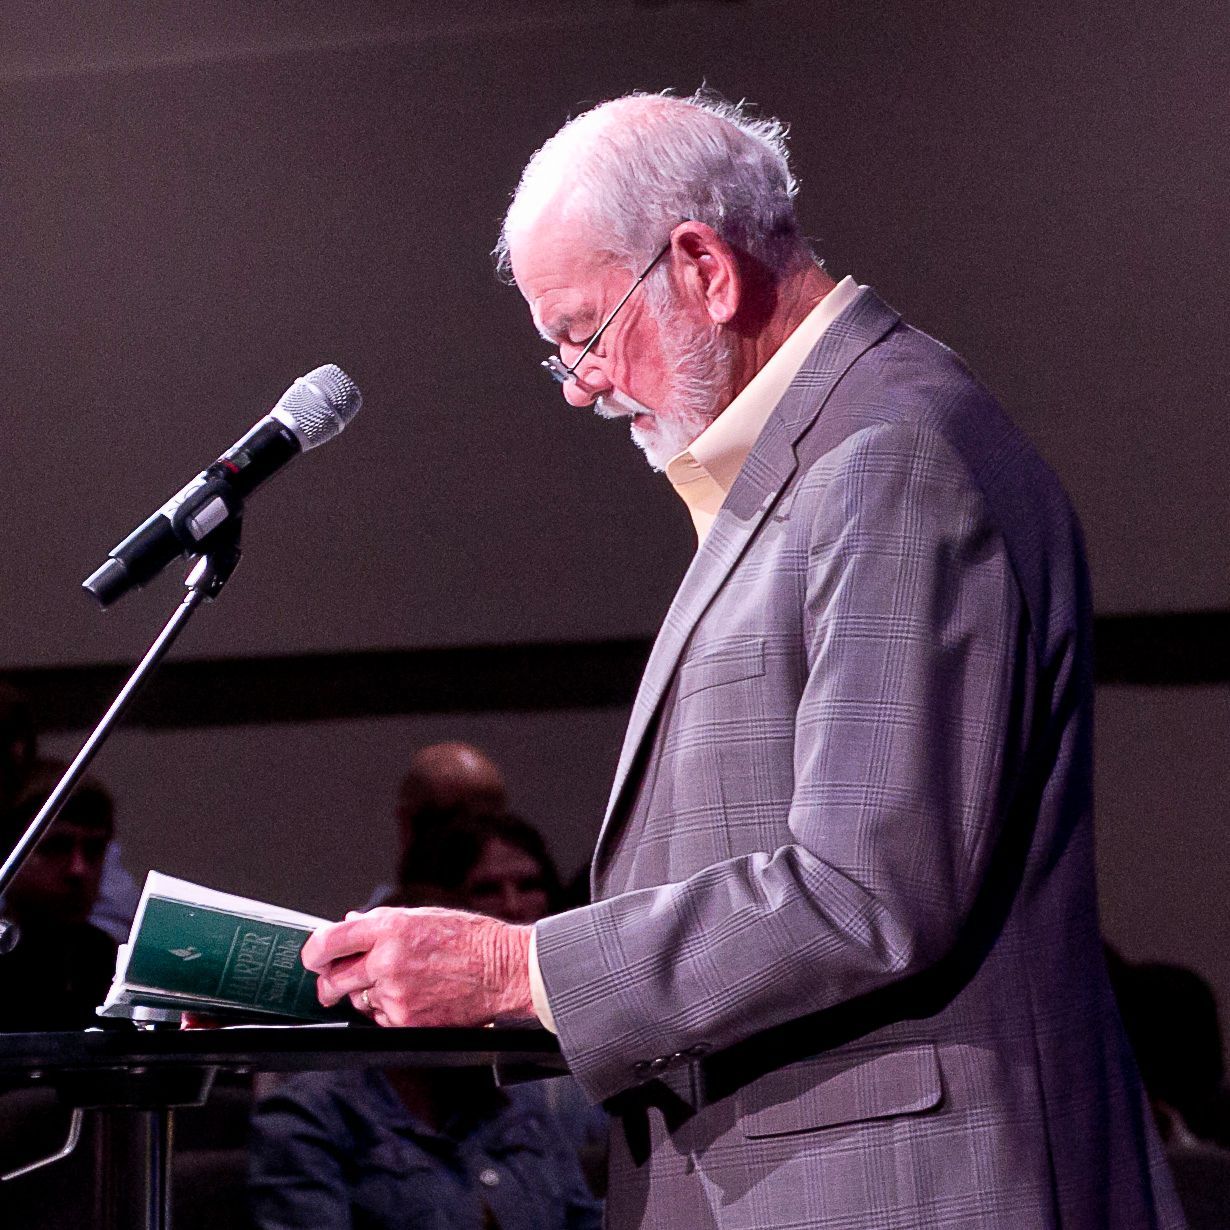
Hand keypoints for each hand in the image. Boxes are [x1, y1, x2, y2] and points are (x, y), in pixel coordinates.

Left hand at [300, 906, 534, 1027]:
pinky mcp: (406, 1021)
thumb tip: (349, 924)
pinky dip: (388, 1011)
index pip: (330, 941)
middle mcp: (388, 960)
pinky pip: (380, 1019)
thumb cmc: (470, 938)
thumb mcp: (423, 916)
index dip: (313, 952)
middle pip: (333, 980)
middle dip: (329, 983)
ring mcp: (396, 993)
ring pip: (358, 1001)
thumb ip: (381, 922)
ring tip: (400, 982)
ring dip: (367, 995)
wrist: (504, 970)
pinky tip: (413, 997)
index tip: (312, 958)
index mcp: (390, 927)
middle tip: (333, 983)